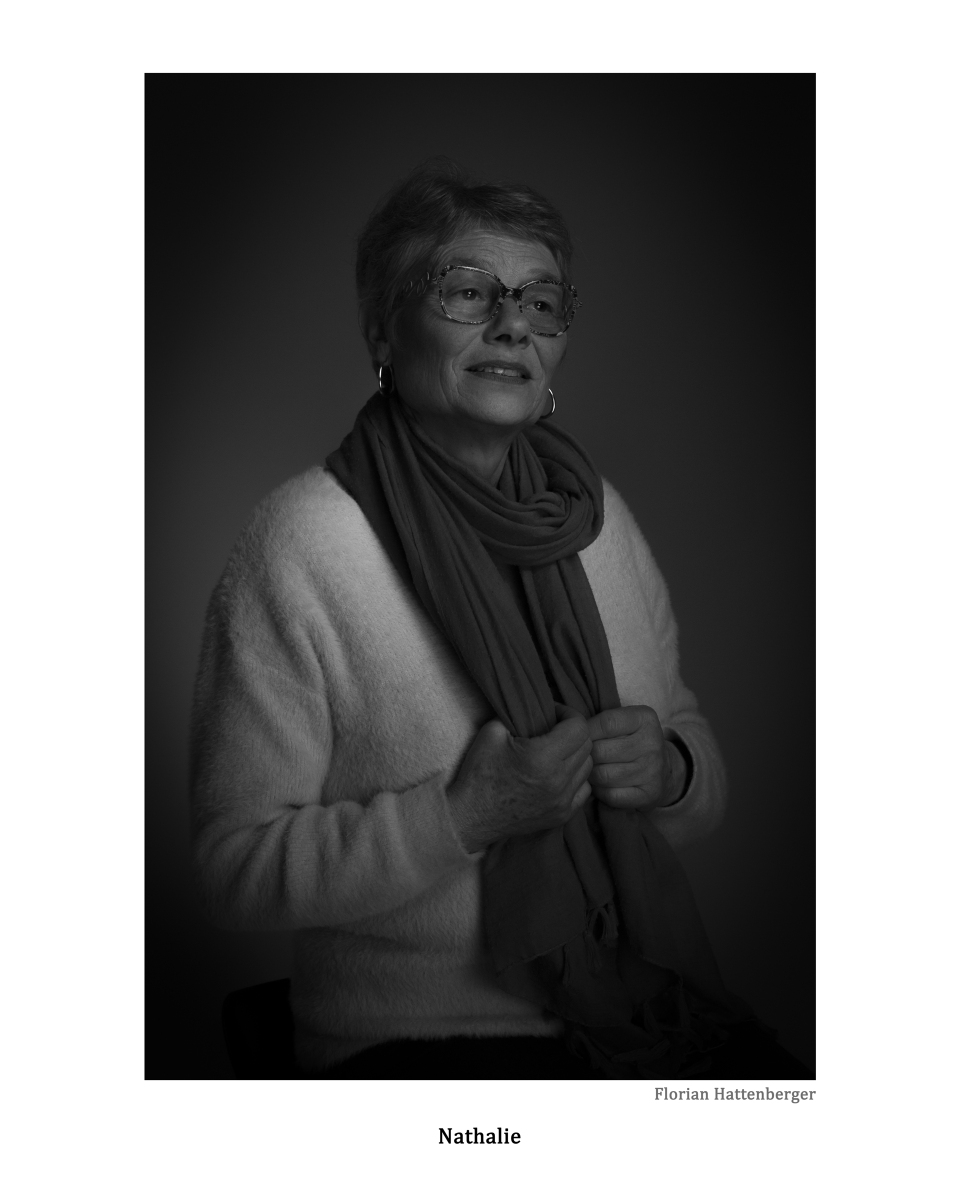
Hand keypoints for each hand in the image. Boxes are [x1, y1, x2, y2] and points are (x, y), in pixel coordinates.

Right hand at [447, 715, 593, 852]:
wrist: (470, 817)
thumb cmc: (479, 773)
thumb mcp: (492, 731)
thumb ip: (518, 713)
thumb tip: (536, 705)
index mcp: (542, 757)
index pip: (579, 727)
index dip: (569, 714)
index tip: (554, 714)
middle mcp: (558, 781)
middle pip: (587, 746)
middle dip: (573, 732)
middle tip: (555, 729)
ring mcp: (562, 801)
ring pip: (588, 767)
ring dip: (576, 755)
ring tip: (556, 751)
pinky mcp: (562, 816)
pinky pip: (584, 789)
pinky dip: (576, 778)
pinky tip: (557, 774)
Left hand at [585, 705, 685, 810]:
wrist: (664, 769)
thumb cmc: (632, 742)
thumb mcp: (623, 723)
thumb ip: (600, 723)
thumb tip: (570, 730)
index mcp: (645, 719)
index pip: (605, 723)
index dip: (586, 732)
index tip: (581, 738)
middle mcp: (652, 743)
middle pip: (600, 751)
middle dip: (586, 757)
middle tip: (583, 759)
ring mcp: (653, 770)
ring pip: (602, 775)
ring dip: (590, 776)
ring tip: (590, 772)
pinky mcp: (649, 794)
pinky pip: (611, 795)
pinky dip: (600, 792)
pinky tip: (601, 786)